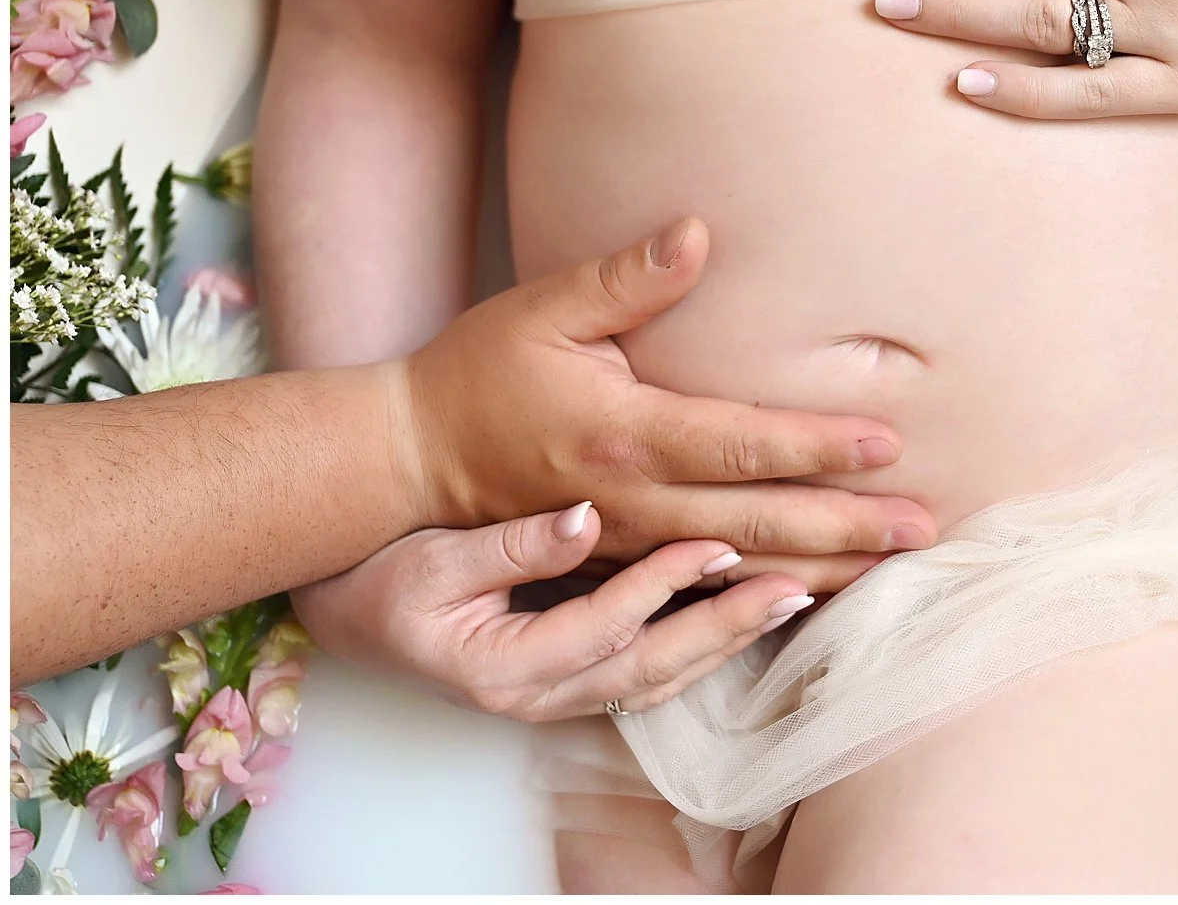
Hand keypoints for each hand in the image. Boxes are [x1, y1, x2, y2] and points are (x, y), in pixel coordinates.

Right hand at [295, 502, 810, 720]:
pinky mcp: (565, 685)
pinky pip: (644, 676)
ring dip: (726, 642)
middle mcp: (536, 696)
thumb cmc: (379, 577)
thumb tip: (585, 520)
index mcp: (502, 666)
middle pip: (650, 669)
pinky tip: (742, 617)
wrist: (341, 613)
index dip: (666, 585)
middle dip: (728, 628)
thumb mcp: (433, 557)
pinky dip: (699, 649)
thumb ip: (513, 543)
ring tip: (790, 599)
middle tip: (793, 588)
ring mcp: (553, 700)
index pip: (605, 626)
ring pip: (657, 680)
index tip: (721, 544)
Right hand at [391, 216, 937, 566]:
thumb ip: (626, 277)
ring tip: (891, 567)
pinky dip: (763, 591)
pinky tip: (814, 590)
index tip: (887, 446)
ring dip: (820, 569)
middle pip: (759, 522)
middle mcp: (635, 499)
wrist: (409, 458)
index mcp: (626, 433)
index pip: (743, 444)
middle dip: (846, 527)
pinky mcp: (620, 561)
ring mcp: (628, 541)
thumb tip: (696, 232)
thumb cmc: (479, 372)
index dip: (818, 447)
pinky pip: (704, 584)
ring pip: (739, 566)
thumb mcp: (544, 309)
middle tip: (923, 531)